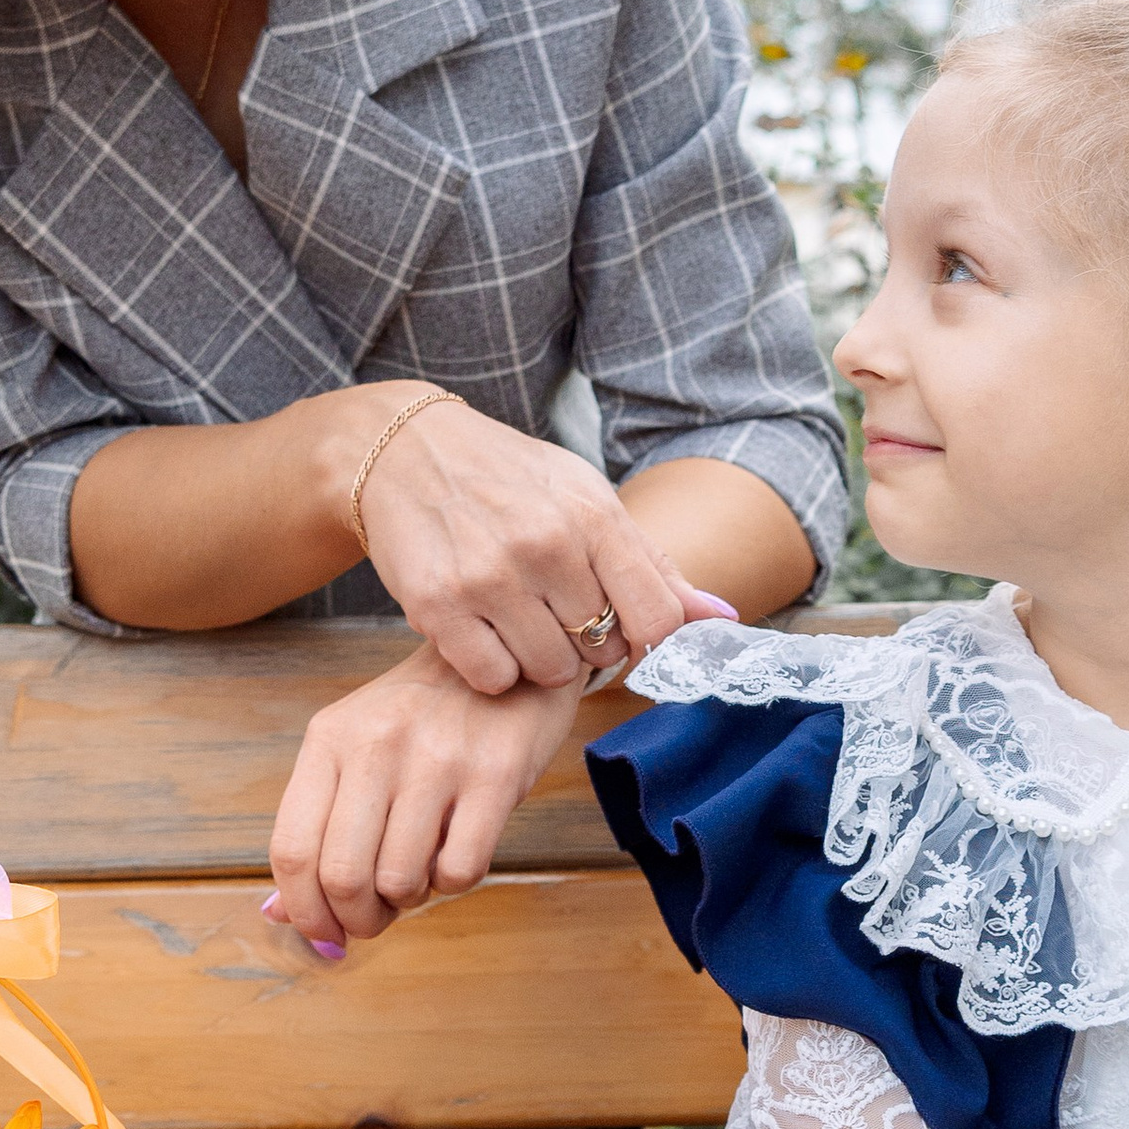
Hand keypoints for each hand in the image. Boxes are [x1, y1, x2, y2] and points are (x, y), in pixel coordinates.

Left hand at [267, 643, 587, 948]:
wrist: (508, 653)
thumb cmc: (423, 715)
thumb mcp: (354, 748)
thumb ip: (316, 824)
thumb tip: (279, 914)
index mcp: (329, 739)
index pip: (292, 849)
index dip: (303, 911)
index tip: (324, 933)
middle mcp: (377, 745)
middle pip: (343, 876)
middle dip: (357, 920)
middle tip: (374, 919)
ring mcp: (438, 759)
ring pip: (401, 880)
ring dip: (408, 900)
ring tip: (419, 875)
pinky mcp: (496, 775)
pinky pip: (460, 870)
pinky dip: (453, 883)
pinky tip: (456, 852)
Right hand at [353, 393, 723, 693]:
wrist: (406, 451)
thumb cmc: (511, 480)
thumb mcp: (588, 501)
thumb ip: (654, 566)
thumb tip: (722, 619)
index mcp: (594, 517)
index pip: (657, 619)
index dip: (647, 639)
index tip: (624, 629)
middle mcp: (545, 546)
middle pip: (603, 651)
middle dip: (586, 641)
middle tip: (554, 608)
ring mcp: (489, 577)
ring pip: (549, 671)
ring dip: (539, 657)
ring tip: (518, 615)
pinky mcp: (438, 605)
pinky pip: (493, 677)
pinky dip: (493, 666)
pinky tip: (483, 628)